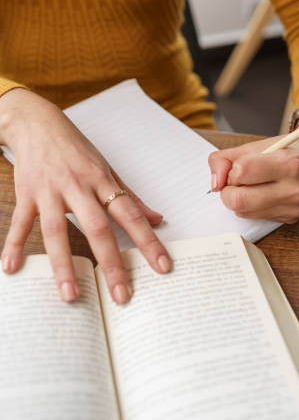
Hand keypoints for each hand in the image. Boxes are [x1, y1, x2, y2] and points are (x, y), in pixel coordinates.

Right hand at [0, 89, 170, 302]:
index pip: (130, 214)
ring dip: (63, 264)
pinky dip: (13, 244)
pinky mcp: (27, 193)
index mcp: (101, 180)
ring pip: (57, 230)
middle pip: (97, 228)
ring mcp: (50, 190)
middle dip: (112, 263)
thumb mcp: (107, 168)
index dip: (148, 241)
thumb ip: (129, 196)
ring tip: (71, 295)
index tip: (162, 266)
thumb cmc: (75, 148)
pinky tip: (12, 267)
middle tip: (122, 296)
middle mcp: (78, 186)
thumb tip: (157, 218)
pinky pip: (20, 221)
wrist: (38, 123)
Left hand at [208, 118, 298, 222]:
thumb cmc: (286, 148)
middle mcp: (294, 189)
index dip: (232, 170)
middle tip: (237, 180)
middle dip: (229, 190)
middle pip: (238, 200)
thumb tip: (215, 184)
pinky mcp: (292, 219)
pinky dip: (251, 206)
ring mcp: (294, 207)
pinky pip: (255, 217)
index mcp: (288, 164)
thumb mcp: (255, 145)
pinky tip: (264, 193)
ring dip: (239, 199)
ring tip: (253, 184)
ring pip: (243, 212)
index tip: (238, 166)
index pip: (241, 172)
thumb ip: (225, 159)